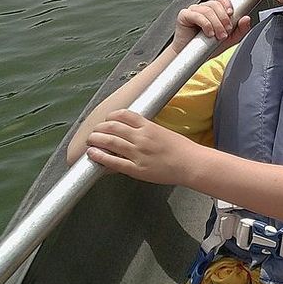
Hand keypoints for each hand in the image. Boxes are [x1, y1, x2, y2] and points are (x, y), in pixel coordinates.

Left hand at [84, 109, 198, 184]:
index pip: (124, 114)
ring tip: (91, 140)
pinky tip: (93, 154)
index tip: (107, 119)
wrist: (191, 164)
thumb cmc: (183, 149)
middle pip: (113, 127)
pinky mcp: (136, 168)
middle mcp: (141, 137)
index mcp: (149, 126)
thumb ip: (148, 130)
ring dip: (96, 139)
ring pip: (110, 141)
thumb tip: (134, 131)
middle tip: (95, 131)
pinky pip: (113, 161)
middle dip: (100, 127)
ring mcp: (137, 153)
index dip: (112, 115)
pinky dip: (100, 156)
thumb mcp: (165, 133)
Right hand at [170, 0, 249, 54]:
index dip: (227, 4)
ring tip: (218, 36)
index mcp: (214, 10)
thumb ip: (240, 30)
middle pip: (216, 4)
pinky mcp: (184, 16)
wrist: (192, 58)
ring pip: (208, 10)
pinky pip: (197, 15)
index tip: (232, 14)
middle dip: (224, 19)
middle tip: (226, 32)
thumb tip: (246, 18)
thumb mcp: (229, 39)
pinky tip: (208, 34)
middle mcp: (203, 8)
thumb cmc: (208, 46)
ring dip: (216, 24)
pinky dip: (206, 24)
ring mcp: (193, 11)